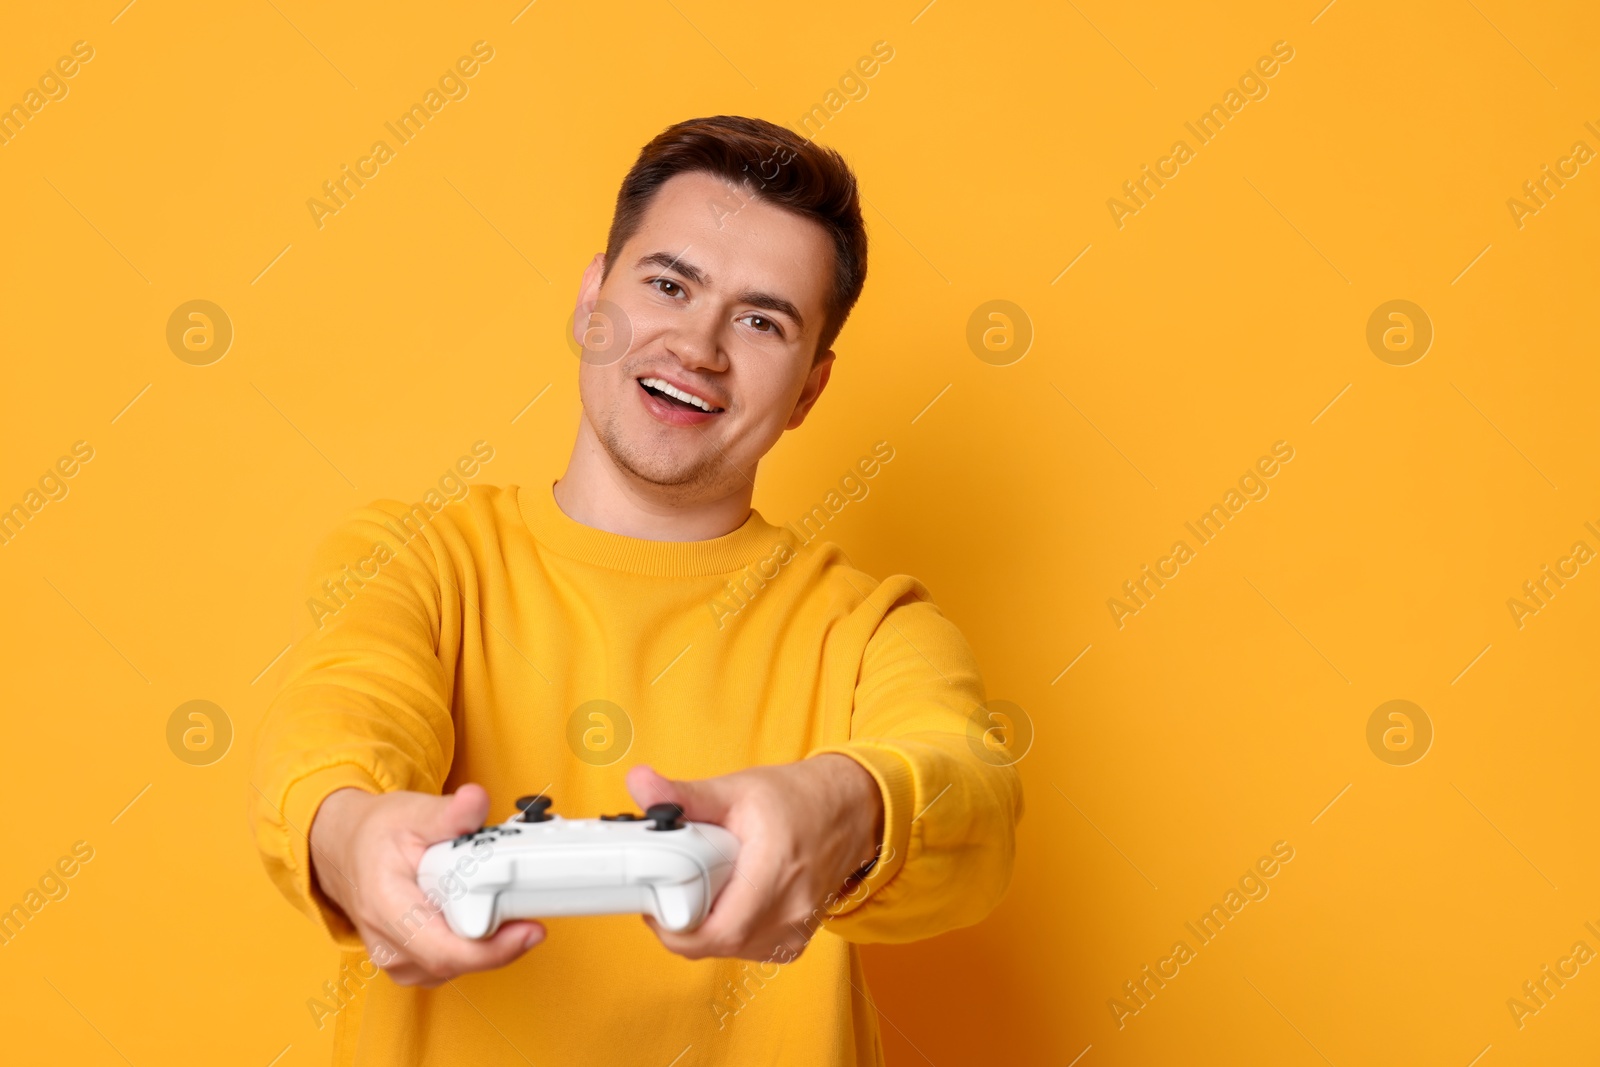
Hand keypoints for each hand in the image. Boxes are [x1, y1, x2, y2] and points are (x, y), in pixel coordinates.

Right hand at [308, 784, 544, 985]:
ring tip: (501, 901)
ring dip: (488, 941)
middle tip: (527, 903)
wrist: (348, 851)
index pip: (442, 950)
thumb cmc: (378, 835)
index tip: (530, 931)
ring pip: (457, 966)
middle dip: (501, 937)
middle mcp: (389, 944)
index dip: (491, 949)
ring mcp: (398, 960)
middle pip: (457, 961)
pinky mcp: (410, 963)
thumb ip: (449, 813)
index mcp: (386, 907)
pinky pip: (452, 964)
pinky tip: (483, 915)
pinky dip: (474, 944)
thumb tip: (476, 802)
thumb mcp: (412, 813)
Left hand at [625, 755, 884, 961]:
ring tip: (702, 887)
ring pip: (727, 951)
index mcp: (775, 872)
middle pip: (715, 943)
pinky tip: (727, 899)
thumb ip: (684, 796)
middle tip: (671, 889)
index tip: (656, 900)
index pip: (716, 930)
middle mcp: (789, 912)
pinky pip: (745, 950)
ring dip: (704, 927)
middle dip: (682, 923)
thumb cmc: (797, 799)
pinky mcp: (793, 942)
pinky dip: (727, 930)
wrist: (849, 812)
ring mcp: (794, 932)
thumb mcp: (737, 789)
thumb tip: (639, 784)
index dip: (675, 924)